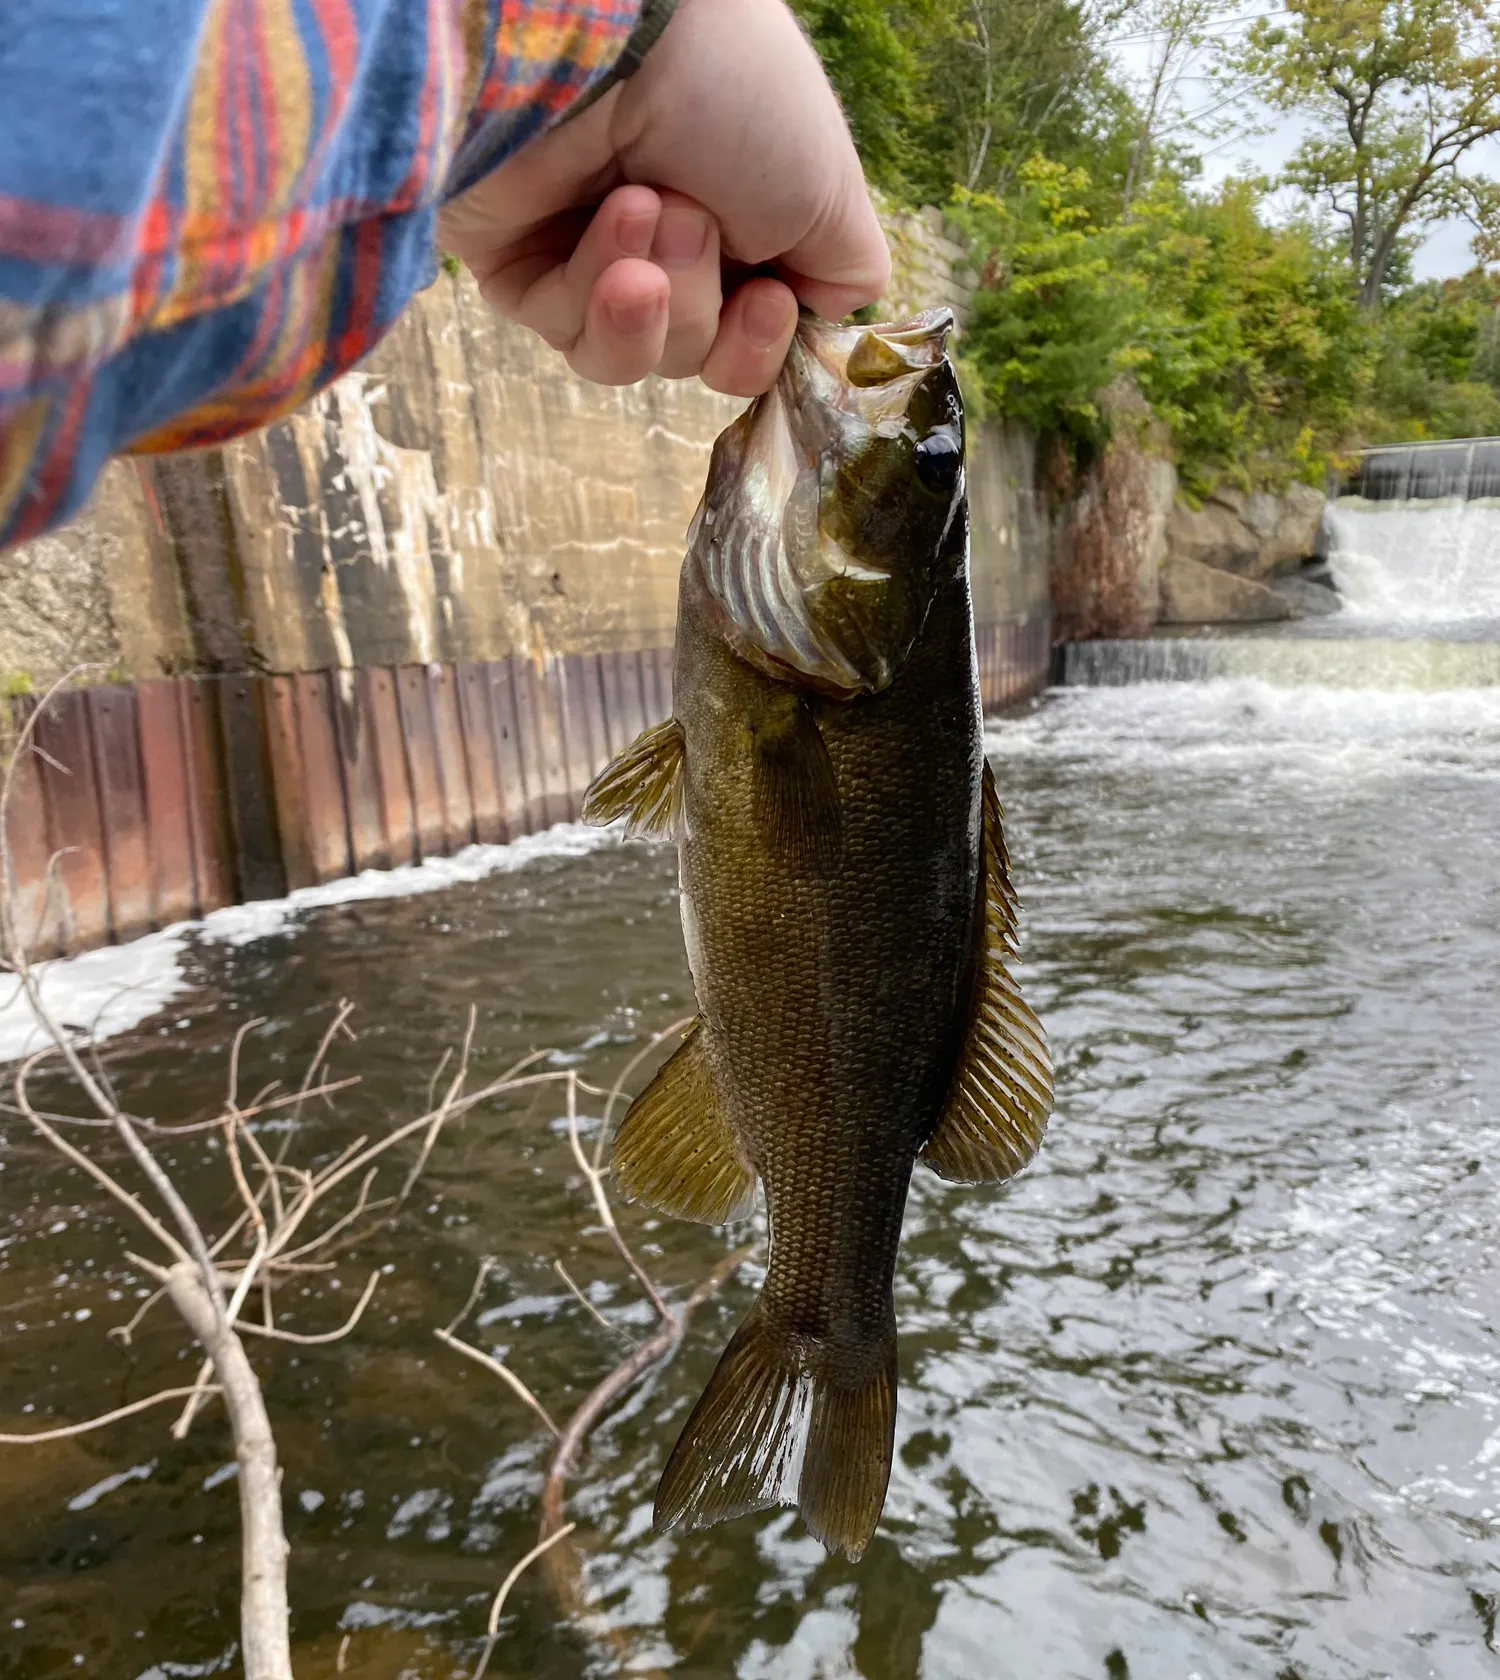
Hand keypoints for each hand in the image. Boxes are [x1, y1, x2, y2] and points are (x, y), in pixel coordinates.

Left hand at [436, 0, 889, 395]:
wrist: (615, 36)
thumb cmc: (731, 91)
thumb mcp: (829, 193)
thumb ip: (843, 276)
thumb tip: (821, 318)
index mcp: (738, 224)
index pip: (749, 339)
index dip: (760, 344)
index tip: (768, 300)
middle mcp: (664, 244)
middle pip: (694, 355)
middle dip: (700, 301)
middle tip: (691, 216)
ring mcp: (586, 258)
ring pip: (633, 357)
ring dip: (657, 301)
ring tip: (646, 211)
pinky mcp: (517, 268)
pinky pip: (571, 335)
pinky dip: (597, 289)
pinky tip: (611, 217)